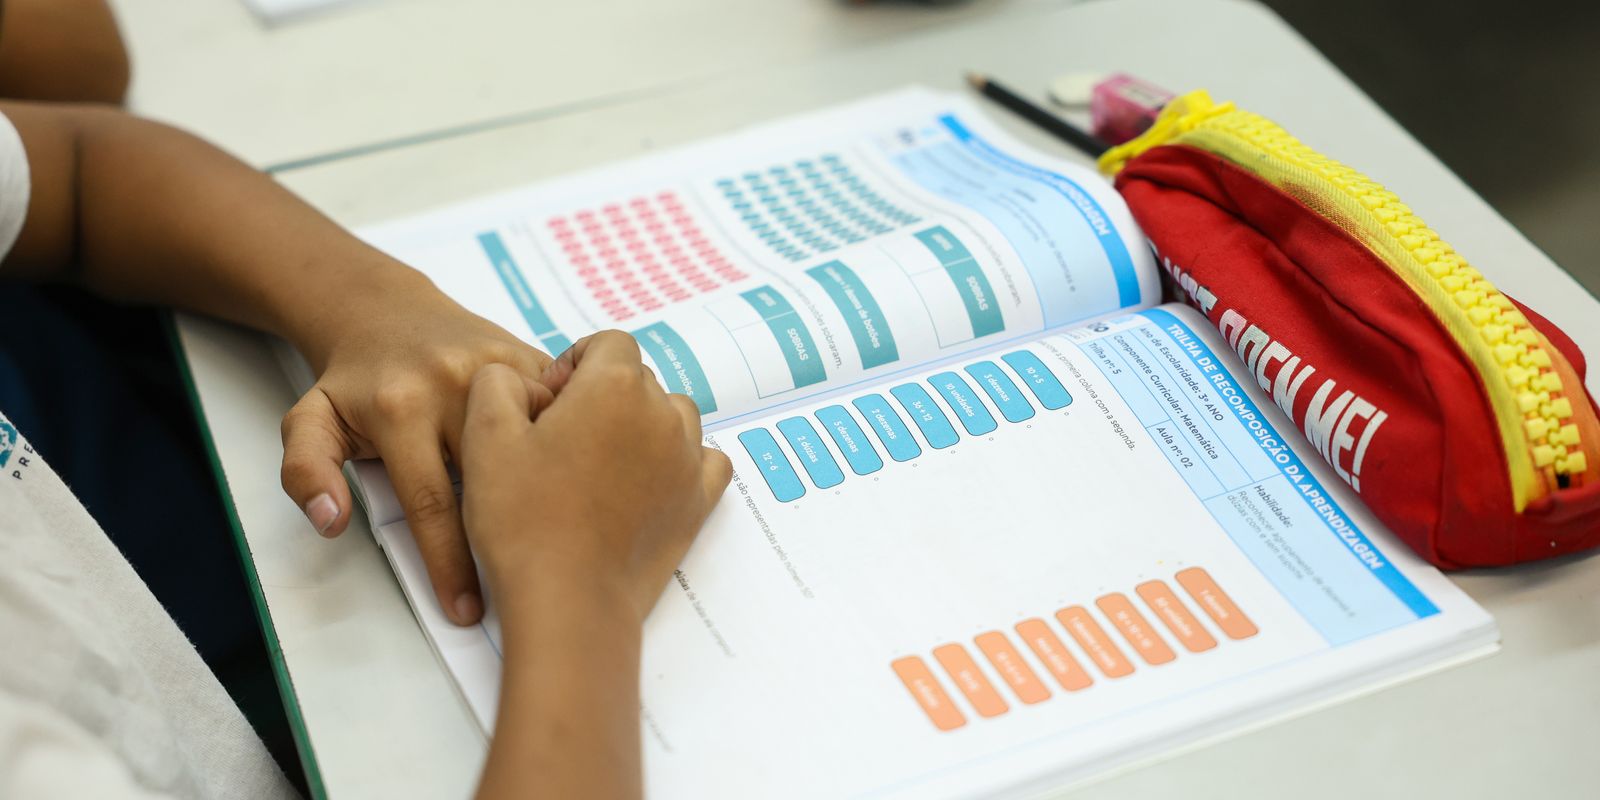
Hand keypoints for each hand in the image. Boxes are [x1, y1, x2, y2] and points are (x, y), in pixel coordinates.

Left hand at [278, 282, 551, 624]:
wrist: (384, 309)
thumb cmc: (353, 381)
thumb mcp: (310, 421)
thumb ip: (306, 472)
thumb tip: (331, 520)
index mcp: (401, 409)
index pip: (433, 504)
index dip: (452, 563)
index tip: (468, 608)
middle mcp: (452, 383)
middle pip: (495, 476)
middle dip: (514, 531)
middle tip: (530, 578)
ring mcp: (496, 364)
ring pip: (537, 440)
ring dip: (551, 486)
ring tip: (564, 535)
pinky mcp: (526, 354)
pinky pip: (559, 407)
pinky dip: (570, 443)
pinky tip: (576, 478)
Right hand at [460, 331, 731, 622]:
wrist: (567, 601)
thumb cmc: (523, 520)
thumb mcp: (485, 436)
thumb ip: (501, 383)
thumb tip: (530, 383)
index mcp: (615, 386)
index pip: (608, 344)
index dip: (576, 365)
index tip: (550, 404)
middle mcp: (663, 414)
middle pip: (639, 381)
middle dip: (604, 397)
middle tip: (563, 444)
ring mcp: (689, 460)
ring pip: (672, 418)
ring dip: (641, 427)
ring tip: (600, 465)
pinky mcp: (699, 502)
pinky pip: (705, 461)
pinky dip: (680, 462)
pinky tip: (645, 482)